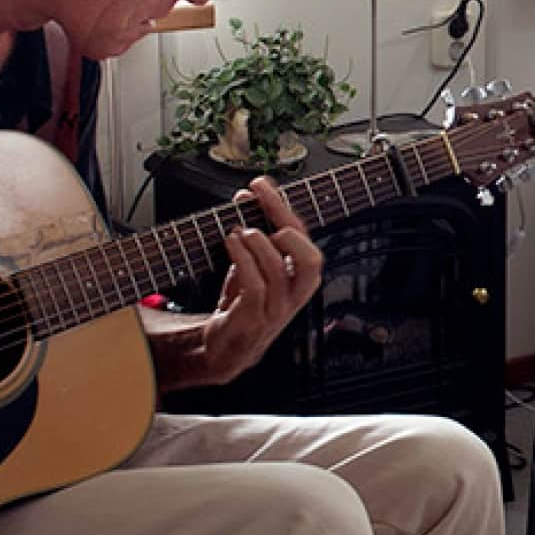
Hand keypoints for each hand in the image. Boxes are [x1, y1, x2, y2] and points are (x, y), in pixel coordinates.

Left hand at [189, 177, 324, 385]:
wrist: (224, 348)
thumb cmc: (241, 304)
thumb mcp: (251, 264)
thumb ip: (253, 230)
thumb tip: (246, 195)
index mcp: (299, 279)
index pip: (304, 239)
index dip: (283, 208)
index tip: (261, 186)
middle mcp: (294, 295)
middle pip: (310, 259)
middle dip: (285, 223)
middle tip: (260, 203)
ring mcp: (276, 310)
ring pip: (277, 268)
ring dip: (256, 241)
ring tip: (238, 231)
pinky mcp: (254, 318)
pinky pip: (255, 284)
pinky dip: (242, 257)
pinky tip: (231, 242)